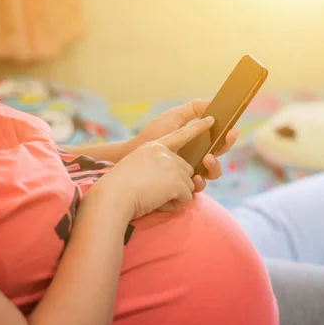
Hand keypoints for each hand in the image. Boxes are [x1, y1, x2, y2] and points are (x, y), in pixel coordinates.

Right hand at [94, 117, 214, 220]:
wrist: (112, 197)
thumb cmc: (119, 188)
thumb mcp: (137, 167)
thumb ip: (157, 165)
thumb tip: (180, 177)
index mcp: (154, 146)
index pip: (180, 135)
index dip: (197, 128)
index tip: (211, 119)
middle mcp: (165, 152)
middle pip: (187, 170)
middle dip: (177, 185)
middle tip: (155, 191)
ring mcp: (172, 165)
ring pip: (189, 185)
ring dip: (175, 196)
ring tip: (153, 196)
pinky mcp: (177, 180)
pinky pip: (187, 197)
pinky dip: (175, 205)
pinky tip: (158, 202)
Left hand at [132, 100, 238, 191]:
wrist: (135, 150)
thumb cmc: (155, 132)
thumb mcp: (175, 116)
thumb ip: (194, 109)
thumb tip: (213, 103)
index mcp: (200, 140)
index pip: (220, 139)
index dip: (228, 136)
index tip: (232, 129)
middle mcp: (199, 156)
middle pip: (220, 155)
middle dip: (226, 147)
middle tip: (225, 140)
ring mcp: (192, 170)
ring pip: (214, 173)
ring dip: (215, 166)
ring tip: (208, 159)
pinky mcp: (183, 184)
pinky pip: (198, 186)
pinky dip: (200, 182)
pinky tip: (196, 177)